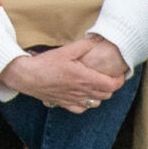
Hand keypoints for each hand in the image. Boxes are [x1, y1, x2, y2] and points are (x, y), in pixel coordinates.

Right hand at [0, 41, 125, 111]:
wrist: (27, 76)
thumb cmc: (46, 63)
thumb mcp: (66, 50)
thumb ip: (85, 45)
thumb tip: (98, 39)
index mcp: (84, 78)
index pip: (111, 85)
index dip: (119, 80)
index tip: (120, 73)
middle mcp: (81, 92)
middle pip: (106, 95)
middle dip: (111, 86)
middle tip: (109, 76)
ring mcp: (73, 100)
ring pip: (95, 102)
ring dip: (100, 95)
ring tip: (97, 84)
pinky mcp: (64, 104)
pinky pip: (82, 108)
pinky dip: (87, 103)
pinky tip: (83, 95)